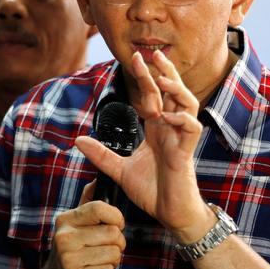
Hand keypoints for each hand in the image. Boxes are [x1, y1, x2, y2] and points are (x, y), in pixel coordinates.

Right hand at [36, 182, 126, 268]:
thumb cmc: (71, 252)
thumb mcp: (74, 226)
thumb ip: (86, 205)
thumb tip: (96, 181)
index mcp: (66, 220)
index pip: (99, 208)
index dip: (116, 216)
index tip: (117, 224)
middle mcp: (65, 236)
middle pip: (113, 233)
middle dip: (117, 243)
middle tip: (107, 248)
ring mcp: (68, 258)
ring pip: (114, 253)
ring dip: (112, 260)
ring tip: (98, 261)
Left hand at [75, 51, 207, 233]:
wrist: (170, 214)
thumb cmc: (152, 191)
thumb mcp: (119, 170)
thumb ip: (101, 155)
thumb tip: (78, 139)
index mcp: (156, 129)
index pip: (153, 96)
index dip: (145, 77)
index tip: (135, 58)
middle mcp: (170, 129)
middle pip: (173, 92)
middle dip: (164, 72)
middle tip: (151, 54)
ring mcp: (180, 139)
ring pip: (187, 105)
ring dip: (177, 91)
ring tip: (162, 80)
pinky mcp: (186, 154)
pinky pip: (191, 130)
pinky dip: (182, 120)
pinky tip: (169, 117)